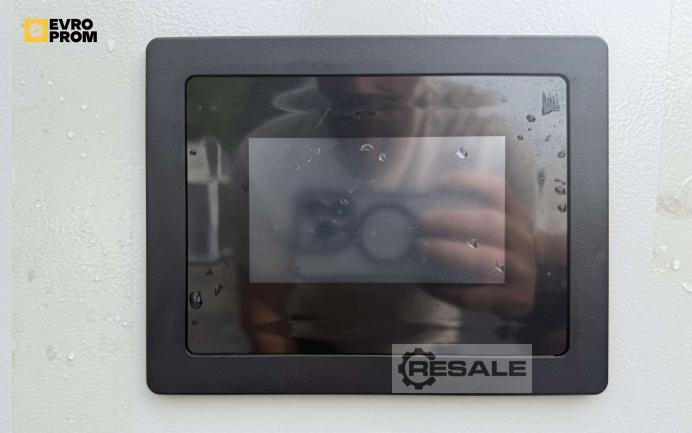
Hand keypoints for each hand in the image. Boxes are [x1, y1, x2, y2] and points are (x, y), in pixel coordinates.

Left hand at [417, 172, 536, 318]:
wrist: (539, 286)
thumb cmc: (506, 250)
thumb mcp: (501, 227)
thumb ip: (474, 214)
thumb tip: (425, 203)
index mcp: (517, 216)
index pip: (498, 192)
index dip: (469, 183)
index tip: (438, 182)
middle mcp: (523, 240)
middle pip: (490, 223)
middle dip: (453, 220)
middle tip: (422, 220)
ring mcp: (522, 271)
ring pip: (487, 259)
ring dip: (451, 251)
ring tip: (424, 246)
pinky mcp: (514, 298)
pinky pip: (476, 295)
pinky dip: (449, 290)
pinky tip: (428, 284)